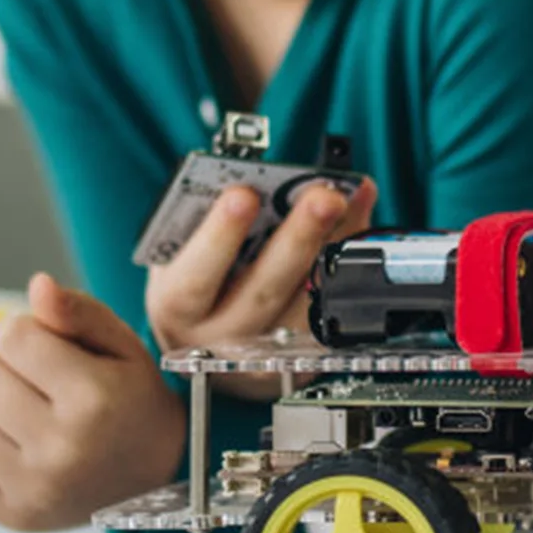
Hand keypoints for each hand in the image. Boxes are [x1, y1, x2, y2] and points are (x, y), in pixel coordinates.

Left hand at [0, 273, 185, 531]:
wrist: (159, 475)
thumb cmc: (133, 400)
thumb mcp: (122, 347)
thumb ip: (78, 311)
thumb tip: (36, 285)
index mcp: (93, 398)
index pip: (11, 335)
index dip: (25, 334)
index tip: (50, 352)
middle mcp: (63, 447)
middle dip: (3, 371)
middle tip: (37, 387)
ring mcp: (37, 488)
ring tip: (24, 419)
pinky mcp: (17, 516)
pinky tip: (13, 451)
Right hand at [145, 178, 376, 387]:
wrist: (208, 343)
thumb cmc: (195, 283)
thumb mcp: (182, 250)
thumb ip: (209, 218)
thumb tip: (262, 176)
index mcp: (176, 308)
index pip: (196, 277)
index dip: (220, 236)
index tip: (243, 195)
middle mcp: (218, 338)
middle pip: (263, 294)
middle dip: (297, 239)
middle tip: (323, 197)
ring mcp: (261, 354)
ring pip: (304, 307)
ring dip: (331, 251)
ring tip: (349, 204)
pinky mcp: (297, 356)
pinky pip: (327, 312)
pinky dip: (344, 266)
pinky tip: (356, 228)